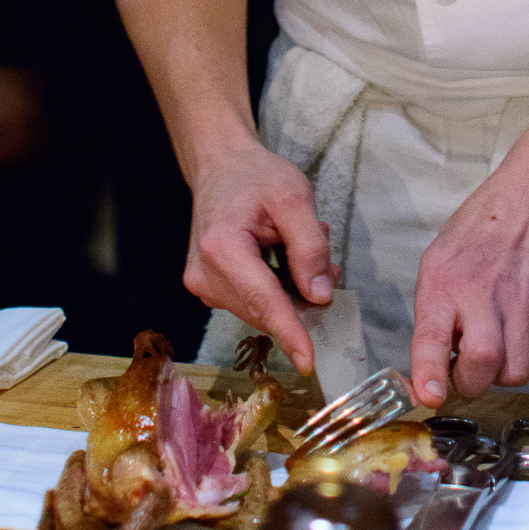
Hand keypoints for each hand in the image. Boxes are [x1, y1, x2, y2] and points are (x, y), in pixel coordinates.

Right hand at [183, 135, 334, 374]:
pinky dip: (276, 290)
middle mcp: (205, 275)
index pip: (264, 301)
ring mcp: (203, 286)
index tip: (308, 362)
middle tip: (325, 260)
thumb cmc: (257, 177)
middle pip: (265, 310)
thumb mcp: (294, 198)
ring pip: (262, 310)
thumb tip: (320, 296)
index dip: (290, 333)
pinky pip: (253, 304)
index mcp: (222, 249)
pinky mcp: (209, 289)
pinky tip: (284, 258)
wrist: (220, 167)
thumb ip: (310, 247)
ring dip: (291, 293)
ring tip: (299, 248)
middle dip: (302, 298)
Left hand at [408, 176, 528, 404]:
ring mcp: (523, 307)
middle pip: (482, 366)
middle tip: (465, 368)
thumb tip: (434, 366)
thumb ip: (433, 314)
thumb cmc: (477, 234)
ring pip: (515, 374)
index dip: (429, 372)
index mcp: (444, 285)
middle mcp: (483, 298)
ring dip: (500, 374)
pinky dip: (527, 365)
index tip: (429, 396)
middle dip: (470, 382)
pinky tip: (518, 343)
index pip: (433, 337)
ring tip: (495, 349)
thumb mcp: (436, 263)